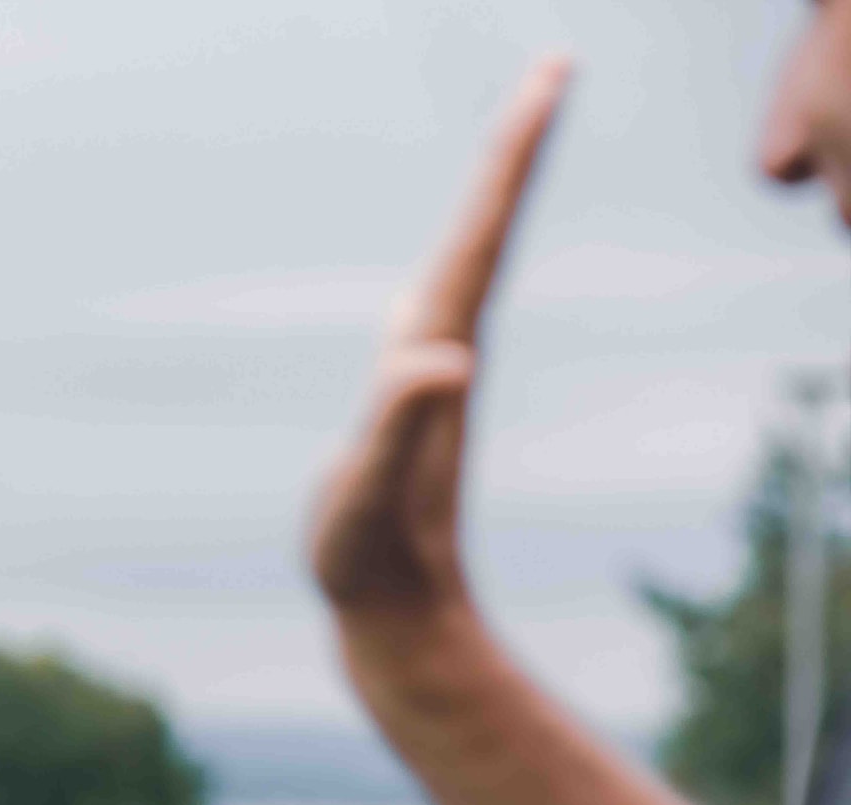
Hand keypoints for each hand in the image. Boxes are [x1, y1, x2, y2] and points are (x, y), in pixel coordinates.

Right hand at [310, 58, 570, 630]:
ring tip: (512, 141)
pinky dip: (438, 276)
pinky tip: (420, 287)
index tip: (551, 74)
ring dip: (489, 200)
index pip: (479, 235)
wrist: (400, 616)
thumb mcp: (373, 494)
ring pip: (464, 266)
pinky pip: (427, 316)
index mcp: (435, 355)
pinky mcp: (405, 410)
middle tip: (553, 66)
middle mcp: (443, 353)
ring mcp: (426, 381)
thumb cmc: (373, 560)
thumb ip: (399, 424)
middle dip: (514, 148)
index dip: (510, 155)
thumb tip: (442, 356)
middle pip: (483, 230)